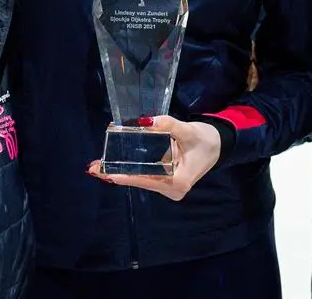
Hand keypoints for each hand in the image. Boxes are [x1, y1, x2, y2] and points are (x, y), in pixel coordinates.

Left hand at [86, 116, 220, 200]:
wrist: (218, 144)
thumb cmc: (206, 139)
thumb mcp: (187, 130)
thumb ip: (167, 125)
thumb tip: (143, 122)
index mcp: (178, 182)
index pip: (147, 179)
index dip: (127, 176)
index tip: (108, 174)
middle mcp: (171, 189)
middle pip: (140, 181)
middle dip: (116, 174)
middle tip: (93, 168)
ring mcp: (167, 186)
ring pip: (140, 179)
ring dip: (119, 172)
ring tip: (97, 166)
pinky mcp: (165, 179)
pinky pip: (144, 174)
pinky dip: (128, 168)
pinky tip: (112, 164)